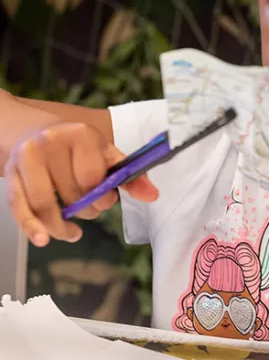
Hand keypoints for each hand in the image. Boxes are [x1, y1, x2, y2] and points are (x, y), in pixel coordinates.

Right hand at [4, 122, 158, 246]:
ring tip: (73, 231)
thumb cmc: (78, 148)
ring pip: (44, 205)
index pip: (93, 178)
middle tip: (91, 208)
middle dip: (85, 210)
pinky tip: (44, 239)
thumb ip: (131, 177)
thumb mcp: (107, 155)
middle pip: (70, 194)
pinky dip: (32, 228)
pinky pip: (19, 207)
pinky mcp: (10, 175)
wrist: (37, 130)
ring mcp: (26, 158)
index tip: (107, 199)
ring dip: (60, 226)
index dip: (103, 197)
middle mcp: (50, 142)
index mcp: (80, 134)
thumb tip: (153, 195)